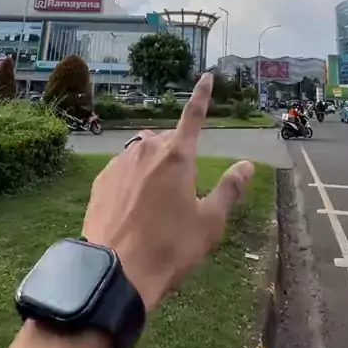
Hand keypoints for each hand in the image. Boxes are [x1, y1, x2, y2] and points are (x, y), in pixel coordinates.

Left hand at [83, 73, 253, 311]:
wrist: (115, 271)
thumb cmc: (170, 247)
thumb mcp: (210, 222)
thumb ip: (229, 189)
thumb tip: (247, 165)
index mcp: (177, 155)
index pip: (194, 116)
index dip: (202, 96)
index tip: (206, 76)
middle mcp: (147, 149)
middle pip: (168, 142)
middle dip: (177, 156)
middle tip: (183, 194)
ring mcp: (120, 162)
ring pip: (144, 154)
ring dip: (153, 168)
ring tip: (156, 206)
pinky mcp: (101, 180)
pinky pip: (123, 170)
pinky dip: (132, 181)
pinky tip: (133, 209)